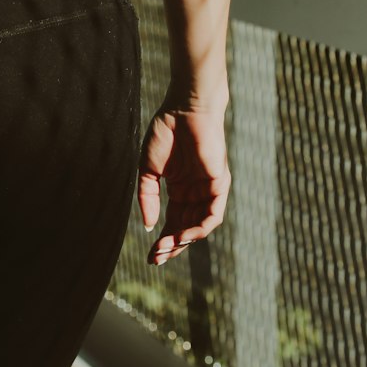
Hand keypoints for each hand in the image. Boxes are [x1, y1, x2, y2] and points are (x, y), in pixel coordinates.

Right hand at [137, 104, 229, 265]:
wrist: (184, 108)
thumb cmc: (166, 132)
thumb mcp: (149, 169)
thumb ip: (147, 197)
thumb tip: (147, 226)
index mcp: (179, 188)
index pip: (173, 222)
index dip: (162, 240)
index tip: (150, 257)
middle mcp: (195, 192)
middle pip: (185, 228)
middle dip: (171, 245)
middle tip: (156, 258)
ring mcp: (208, 189)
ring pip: (199, 226)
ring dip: (184, 240)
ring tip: (166, 248)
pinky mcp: (220, 183)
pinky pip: (213, 214)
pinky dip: (199, 228)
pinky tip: (183, 235)